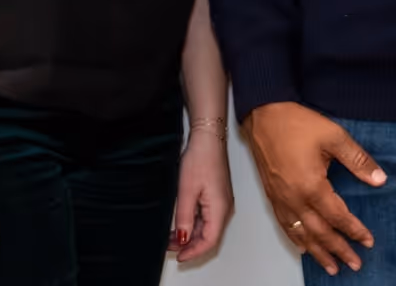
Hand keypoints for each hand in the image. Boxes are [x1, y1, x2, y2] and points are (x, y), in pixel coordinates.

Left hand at [169, 128, 234, 262]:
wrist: (208, 139)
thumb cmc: (202, 159)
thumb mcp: (187, 191)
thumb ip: (184, 217)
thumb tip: (182, 238)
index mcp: (220, 208)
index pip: (210, 240)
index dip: (194, 252)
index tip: (179, 257)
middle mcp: (224, 208)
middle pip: (209, 236)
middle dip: (190, 245)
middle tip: (170, 248)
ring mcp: (221, 202)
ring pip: (207, 228)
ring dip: (190, 235)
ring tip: (170, 237)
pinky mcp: (216, 196)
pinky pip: (206, 218)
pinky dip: (193, 224)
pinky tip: (180, 224)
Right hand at [244, 102, 381, 276]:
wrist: (264, 115)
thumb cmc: (297, 124)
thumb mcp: (335, 136)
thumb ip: (358, 160)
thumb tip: (379, 180)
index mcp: (312, 186)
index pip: (338, 217)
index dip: (354, 230)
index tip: (368, 241)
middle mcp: (294, 199)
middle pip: (319, 233)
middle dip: (338, 250)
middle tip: (354, 264)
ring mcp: (281, 200)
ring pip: (301, 235)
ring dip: (318, 252)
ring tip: (332, 267)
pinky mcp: (272, 197)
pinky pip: (286, 226)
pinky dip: (297, 240)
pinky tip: (303, 248)